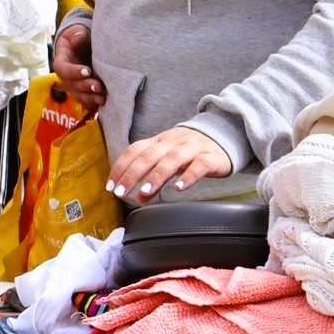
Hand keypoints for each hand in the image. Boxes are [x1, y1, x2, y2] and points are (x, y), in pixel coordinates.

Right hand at [50, 23, 101, 112]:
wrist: (84, 47)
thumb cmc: (79, 38)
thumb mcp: (77, 32)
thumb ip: (78, 35)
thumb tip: (78, 38)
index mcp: (62, 61)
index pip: (63, 69)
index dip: (74, 72)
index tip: (88, 70)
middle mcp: (67, 76)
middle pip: (72, 85)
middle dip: (85, 87)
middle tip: (98, 86)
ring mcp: (75, 86)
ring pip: (79, 96)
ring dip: (90, 98)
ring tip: (102, 98)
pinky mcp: (84, 92)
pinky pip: (87, 101)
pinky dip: (94, 103)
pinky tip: (104, 103)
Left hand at [109, 126, 231, 203]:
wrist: (222, 136)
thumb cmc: (189, 152)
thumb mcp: (168, 161)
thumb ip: (152, 177)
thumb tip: (137, 198)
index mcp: (159, 141)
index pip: (134, 150)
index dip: (121, 167)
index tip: (111, 185)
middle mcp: (172, 142)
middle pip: (149, 155)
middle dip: (133, 174)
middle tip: (122, 192)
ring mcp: (192, 148)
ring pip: (172, 159)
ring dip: (157, 175)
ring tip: (146, 192)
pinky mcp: (210, 157)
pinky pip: (199, 165)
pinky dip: (188, 176)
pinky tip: (179, 188)